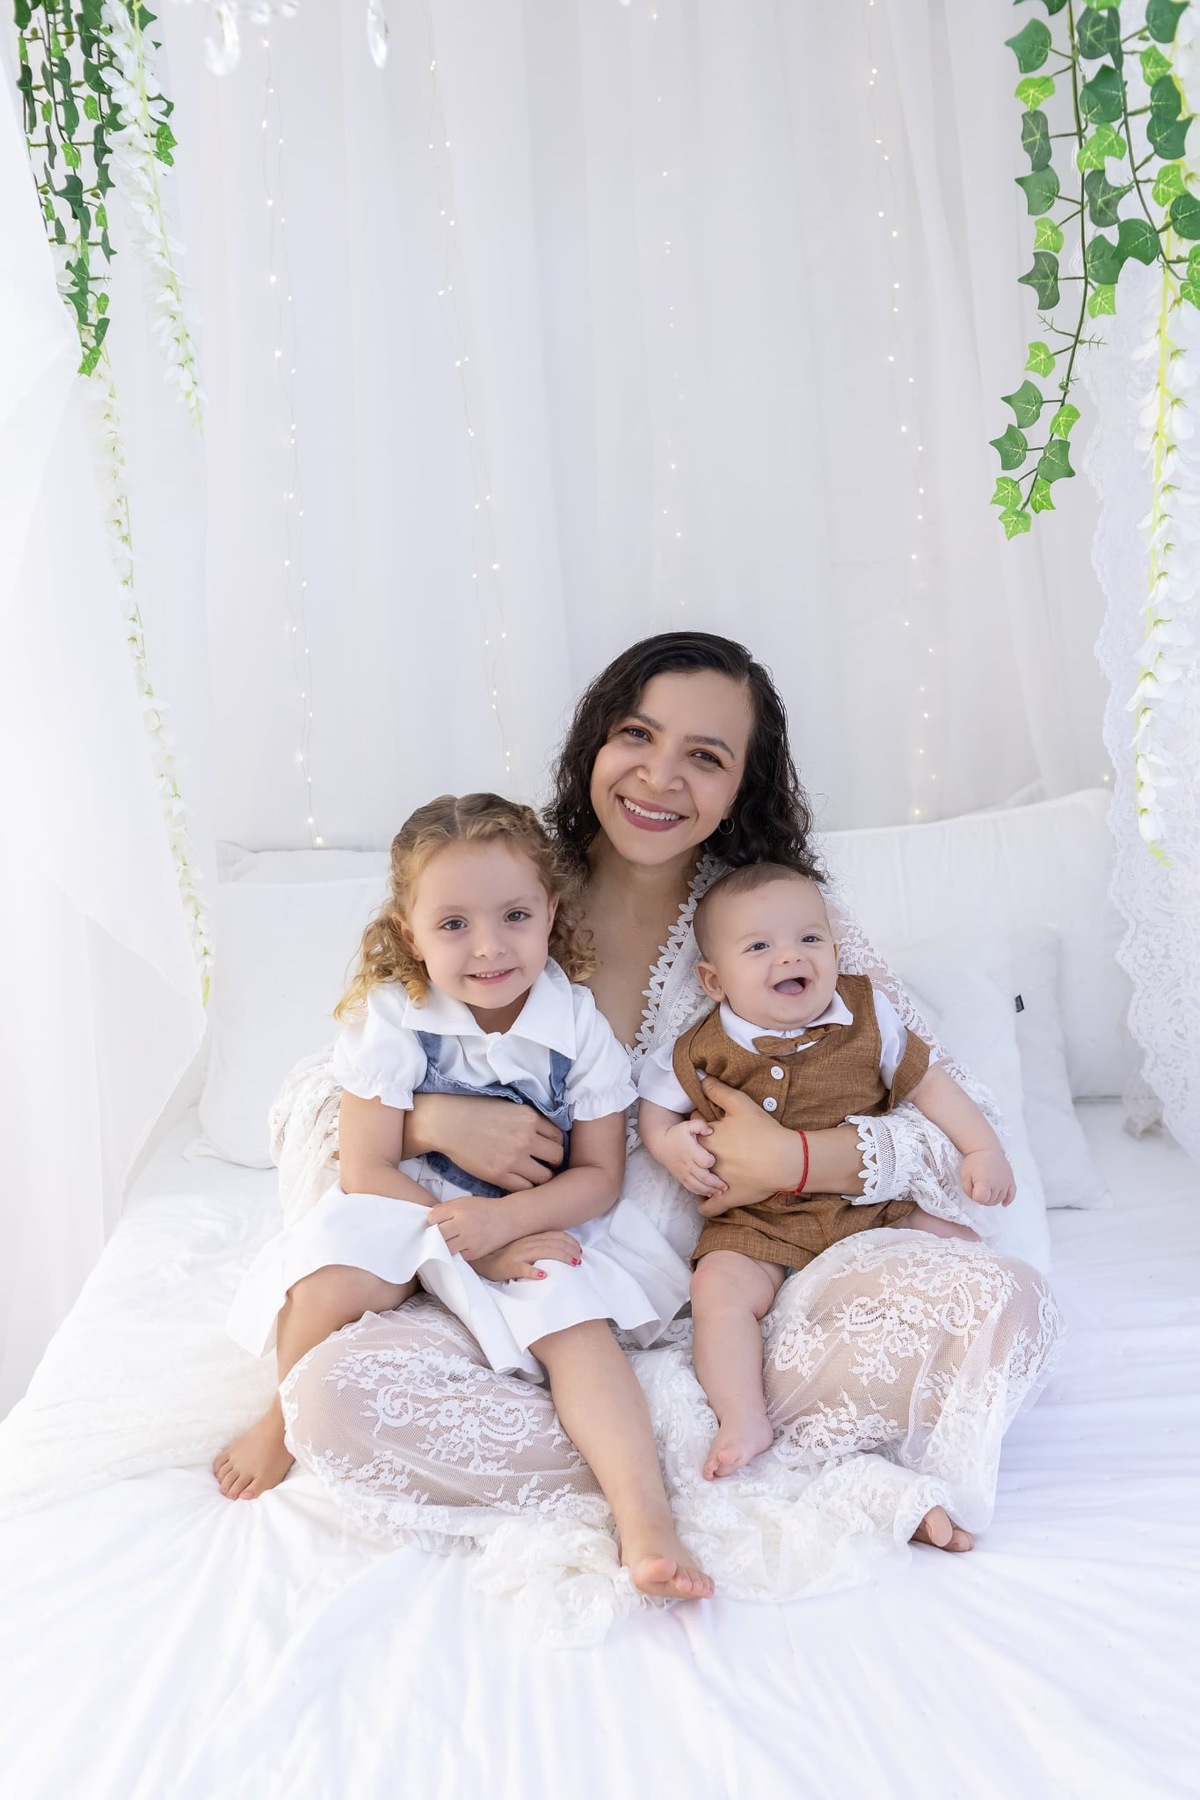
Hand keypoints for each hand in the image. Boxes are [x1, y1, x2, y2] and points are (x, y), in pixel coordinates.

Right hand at [409, 1093, 563, 1190]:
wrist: (448, 1122)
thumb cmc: (476, 1111)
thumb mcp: (510, 1106)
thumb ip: (530, 1120)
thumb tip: (548, 1135)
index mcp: (530, 1118)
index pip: (559, 1137)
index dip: (554, 1144)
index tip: (547, 1148)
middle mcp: (526, 1138)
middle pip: (557, 1157)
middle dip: (552, 1161)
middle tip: (543, 1163)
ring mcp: (513, 1158)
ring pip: (544, 1177)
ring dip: (541, 1177)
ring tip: (531, 1174)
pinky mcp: (499, 1175)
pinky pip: (524, 1188)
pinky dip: (525, 1187)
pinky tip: (518, 1180)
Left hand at [431, 1196, 519, 1259]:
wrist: (508, 1219)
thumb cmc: (484, 1209)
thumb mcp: (463, 1202)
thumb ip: (445, 1208)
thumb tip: (428, 1218)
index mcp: (459, 1210)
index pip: (433, 1217)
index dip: (432, 1220)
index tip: (435, 1221)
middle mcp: (463, 1225)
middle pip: (437, 1234)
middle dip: (434, 1234)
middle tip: (437, 1234)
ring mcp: (468, 1241)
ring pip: (444, 1248)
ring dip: (442, 1246)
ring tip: (445, 1242)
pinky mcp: (474, 1253)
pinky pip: (456, 1256)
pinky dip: (454, 1253)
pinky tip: (456, 1247)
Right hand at [470, 1232, 581, 1281]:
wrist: (483, 1260)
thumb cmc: (506, 1254)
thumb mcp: (524, 1245)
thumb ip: (540, 1243)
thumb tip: (560, 1248)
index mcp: (531, 1237)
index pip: (555, 1235)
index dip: (570, 1242)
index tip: (579, 1250)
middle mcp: (527, 1243)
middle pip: (554, 1243)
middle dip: (570, 1251)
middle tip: (579, 1260)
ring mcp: (518, 1254)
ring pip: (543, 1252)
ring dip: (560, 1258)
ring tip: (572, 1265)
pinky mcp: (510, 1267)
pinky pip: (522, 1268)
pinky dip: (533, 1271)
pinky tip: (543, 1275)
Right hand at [660, 1118, 726, 1198]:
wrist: (662, 1144)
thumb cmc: (678, 1134)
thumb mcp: (687, 1125)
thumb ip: (700, 1125)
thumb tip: (710, 1131)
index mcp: (690, 1151)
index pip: (704, 1161)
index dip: (711, 1162)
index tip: (714, 1160)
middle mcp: (687, 1164)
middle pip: (703, 1177)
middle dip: (715, 1183)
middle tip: (726, 1187)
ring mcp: (683, 1173)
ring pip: (697, 1185)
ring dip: (710, 1190)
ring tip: (721, 1193)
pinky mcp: (681, 1178)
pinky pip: (691, 1188)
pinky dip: (701, 1192)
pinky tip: (710, 1193)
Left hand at [693, 1076, 804, 1208]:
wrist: (785, 1159)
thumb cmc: (763, 1131)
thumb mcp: (740, 1104)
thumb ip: (718, 1091)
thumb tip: (701, 1080)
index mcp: (706, 1138)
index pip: (691, 1128)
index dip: (699, 1123)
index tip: (708, 1123)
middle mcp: (706, 1161)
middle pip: (692, 1153)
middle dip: (697, 1148)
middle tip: (710, 1144)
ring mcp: (715, 1182)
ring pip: (697, 1179)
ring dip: (698, 1174)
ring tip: (703, 1169)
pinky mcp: (727, 1198)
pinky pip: (710, 1207)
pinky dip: (705, 1205)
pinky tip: (703, 1201)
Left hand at [959, 1148, 1015, 1206]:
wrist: (986, 1148)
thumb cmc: (974, 1161)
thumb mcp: (964, 1175)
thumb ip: (967, 1190)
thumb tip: (975, 1198)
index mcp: (984, 1182)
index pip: (981, 1199)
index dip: (975, 1197)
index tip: (973, 1192)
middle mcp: (996, 1184)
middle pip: (990, 1201)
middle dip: (983, 1199)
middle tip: (979, 1192)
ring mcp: (1005, 1182)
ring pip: (999, 1199)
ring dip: (992, 1199)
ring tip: (987, 1194)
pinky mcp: (1010, 1180)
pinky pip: (1012, 1194)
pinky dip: (1008, 1200)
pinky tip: (1004, 1203)